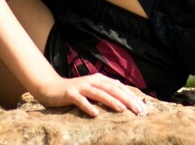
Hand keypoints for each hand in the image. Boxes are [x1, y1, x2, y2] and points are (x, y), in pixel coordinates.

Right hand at [31, 73, 148, 117]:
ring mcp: (81, 87)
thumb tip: (124, 98)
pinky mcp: (70, 94)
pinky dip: (88, 106)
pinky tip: (95, 114)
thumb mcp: (92, 89)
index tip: (142, 108)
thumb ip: (106, 91)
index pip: (119, 87)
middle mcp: (92, 81)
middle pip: (112, 89)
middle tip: (138, 111)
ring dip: (111, 101)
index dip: (131, 96)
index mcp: (99, 79)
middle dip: (126, 99)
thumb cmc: (75, 92)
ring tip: (122, 109)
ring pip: (99, 93)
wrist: (51, 88)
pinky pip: (81, 101)